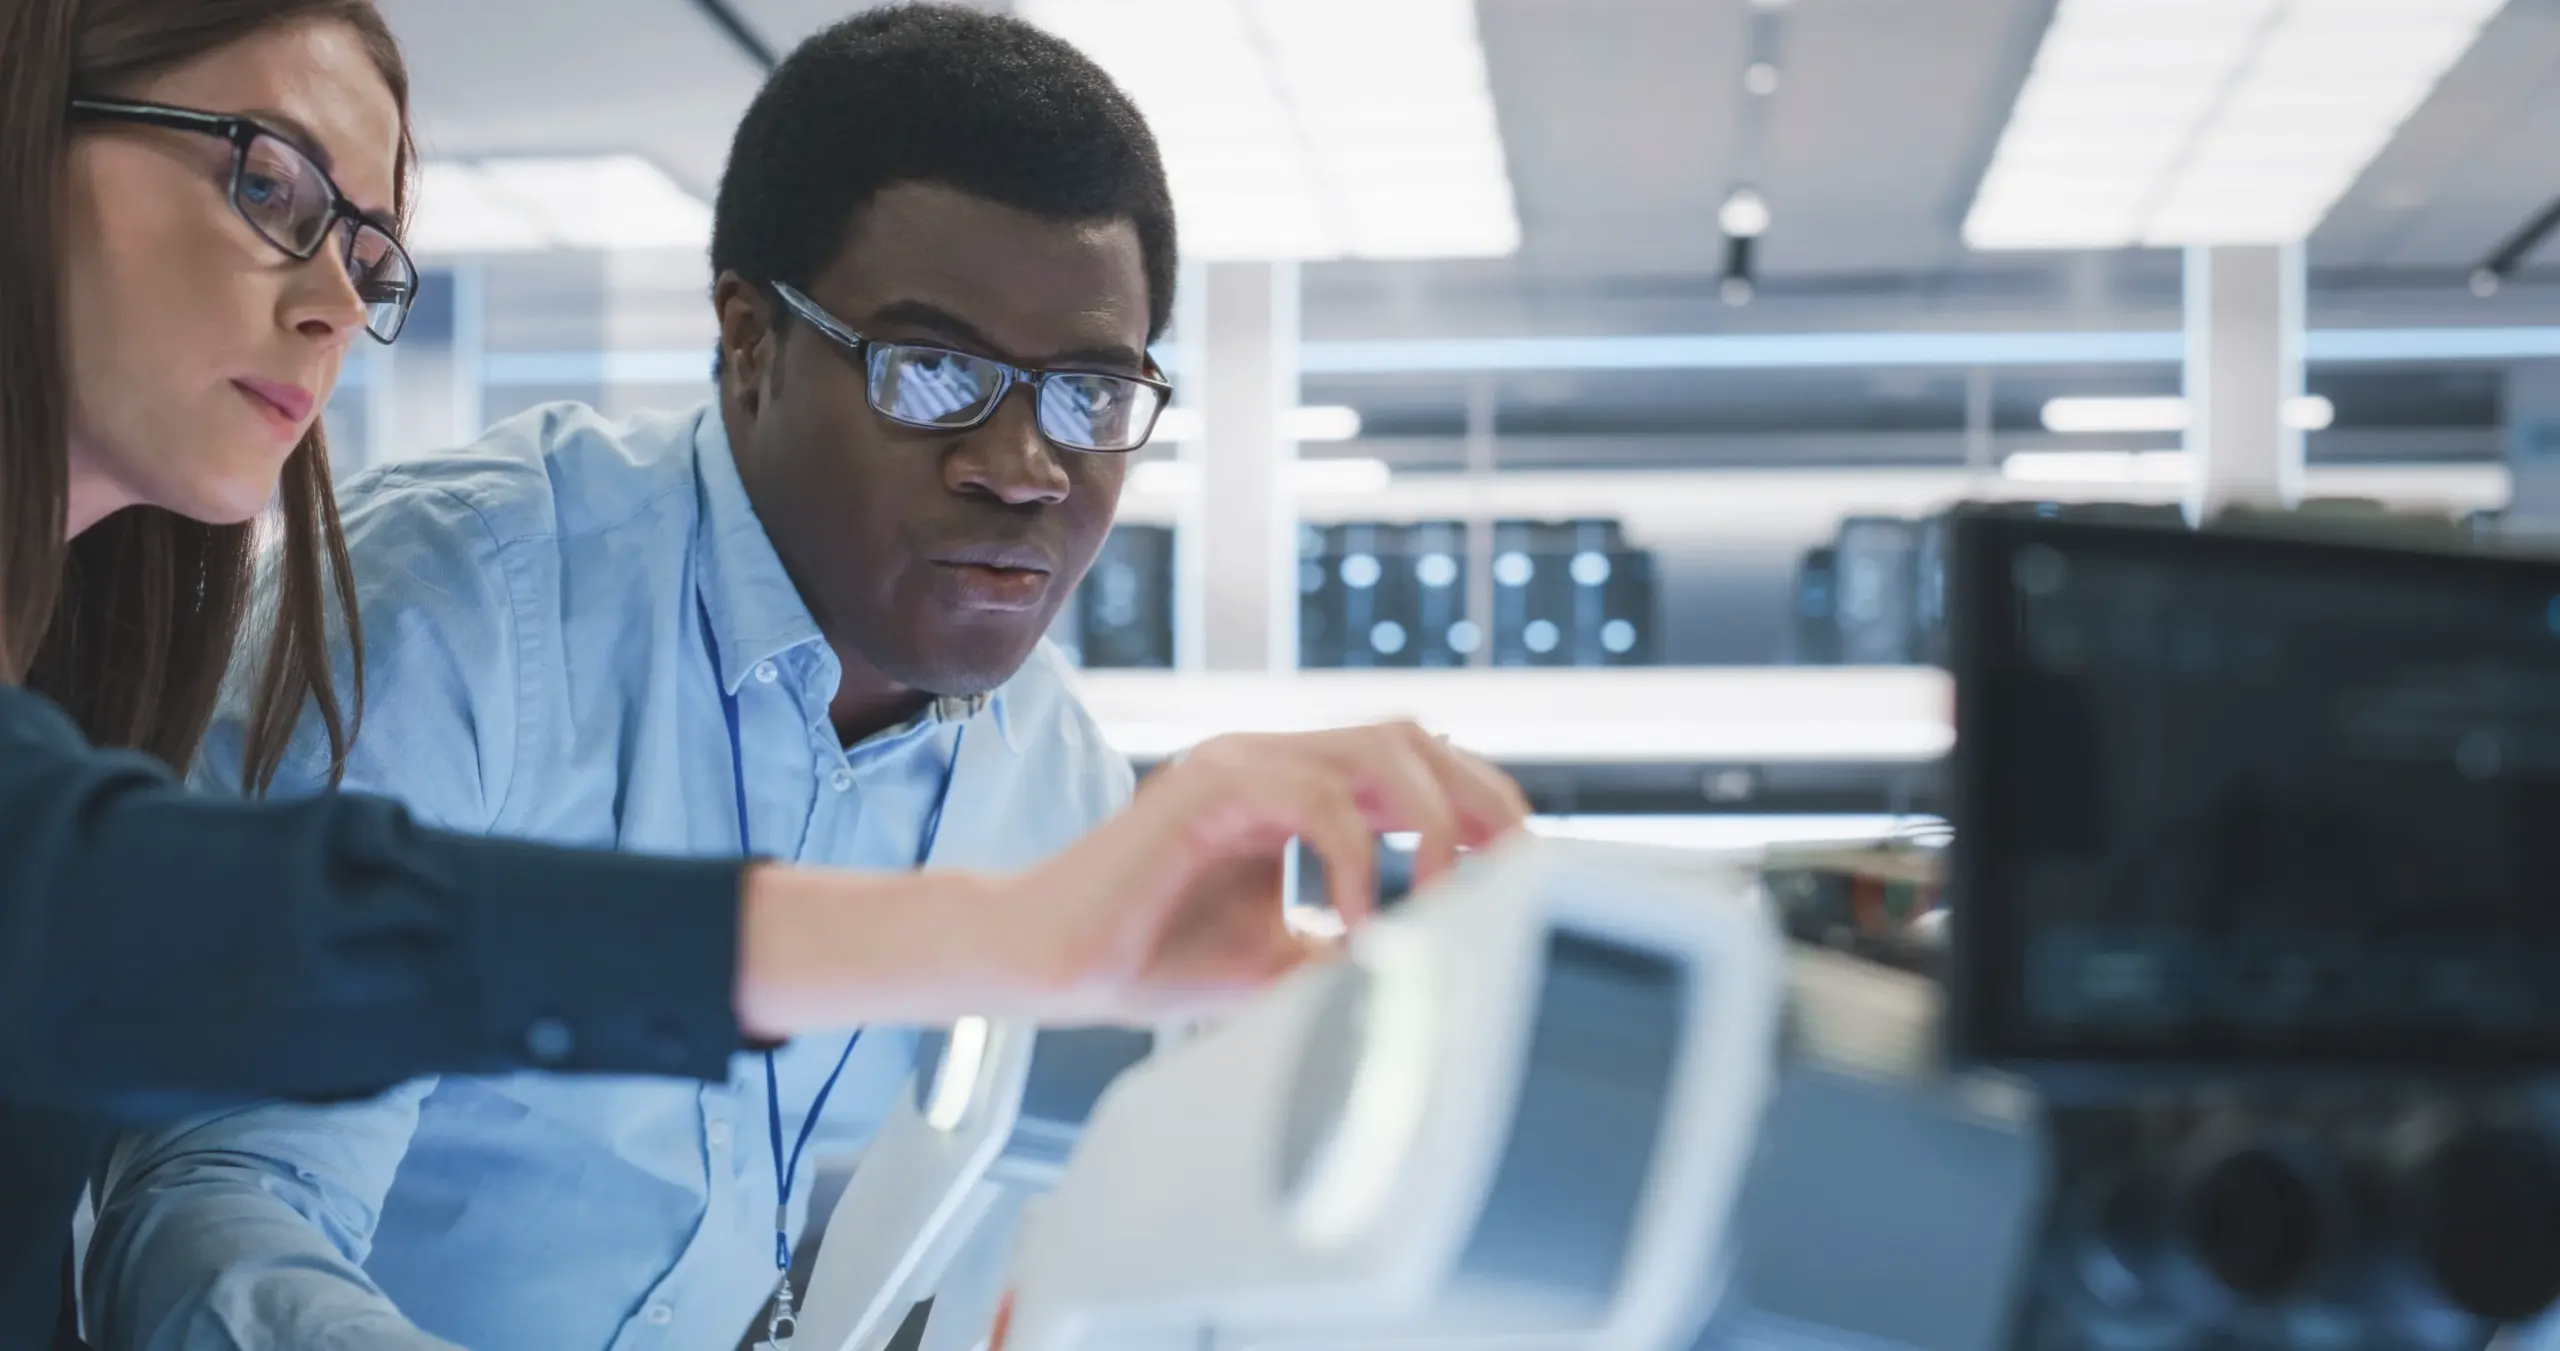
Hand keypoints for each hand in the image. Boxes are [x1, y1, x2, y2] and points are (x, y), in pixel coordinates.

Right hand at [993, 721, 1530, 1020]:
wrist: (1047, 966)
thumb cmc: (1149, 958)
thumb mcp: (1282, 961)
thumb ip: (1354, 947)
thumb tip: (1441, 970)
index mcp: (1295, 788)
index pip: (1414, 768)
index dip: (1480, 808)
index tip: (1520, 874)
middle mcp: (1273, 759)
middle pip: (1417, 736)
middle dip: (1483, 800)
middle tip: (1512, 875)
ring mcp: (1241, 761)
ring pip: (1383, 748)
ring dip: (1434, 827)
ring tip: (1439, 904)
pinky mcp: (1207, 784)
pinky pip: (1318, 799)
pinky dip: (1357, 860)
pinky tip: (1352, 924)